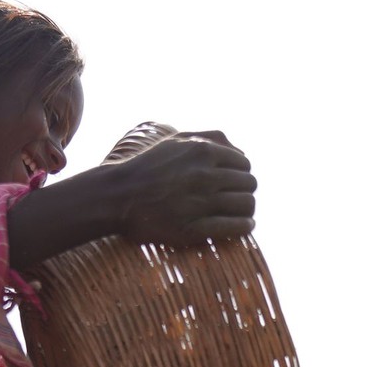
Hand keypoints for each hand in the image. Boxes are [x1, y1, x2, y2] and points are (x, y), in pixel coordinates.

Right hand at [106, 131, 257, 245]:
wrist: (117, 196)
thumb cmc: (149, 167)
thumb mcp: (176, 141)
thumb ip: (210, 138)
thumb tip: (241, 152)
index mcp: (202, 151)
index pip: (244, 164)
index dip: (241, 175)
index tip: (233, 184)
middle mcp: (204, 175)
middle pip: (249, 184)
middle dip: (244, 192)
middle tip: (234, 200)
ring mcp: (200, 202)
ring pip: (246, 205)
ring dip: (246, 210)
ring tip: (239, 214)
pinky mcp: (194, 228)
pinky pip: (235, 227)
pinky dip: (244, 227)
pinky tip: (242, 227)